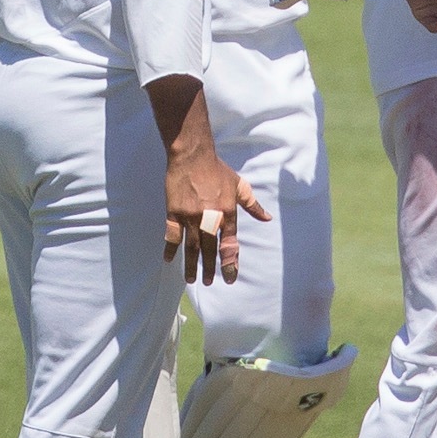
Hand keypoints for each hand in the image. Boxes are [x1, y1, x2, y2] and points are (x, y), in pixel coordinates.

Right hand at [165, 143, 268, 285]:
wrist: (193, 155)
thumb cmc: (217, 169)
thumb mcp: (239, 186)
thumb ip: (252, 205)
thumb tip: (267, 218)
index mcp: (227, 212)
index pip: (230, 243)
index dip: (230, 262)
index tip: (230, 276)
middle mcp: (210, 218)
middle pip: (210, 249)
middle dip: (211, 268)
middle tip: (210, 282)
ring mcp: (190, 216)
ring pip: (191, 247)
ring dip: (191, 265)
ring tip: (192, 280)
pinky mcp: (174, 212)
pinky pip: (172, 235)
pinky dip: (171, 248)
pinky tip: (169, 260)